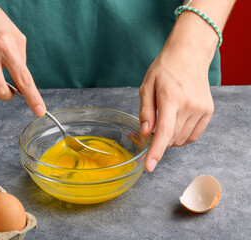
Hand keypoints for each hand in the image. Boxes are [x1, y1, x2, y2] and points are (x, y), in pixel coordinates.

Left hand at [139, 40, 213, 172]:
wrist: (189, 55)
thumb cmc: (164, 69)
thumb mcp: (147, 85)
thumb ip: (145, 111)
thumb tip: (145, 133)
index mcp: (171, 98)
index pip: (164, 132)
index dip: (156, 152)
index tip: (150, 167)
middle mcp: (189, 105)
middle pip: (171, 139)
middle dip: (158, 140)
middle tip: (152, 127)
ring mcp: (201, 109)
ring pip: (182, 140)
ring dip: (170, 138)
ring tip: (165, 120)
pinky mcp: (208, 111)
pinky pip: (193, 136)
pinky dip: (182, 137)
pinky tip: (176, 124)